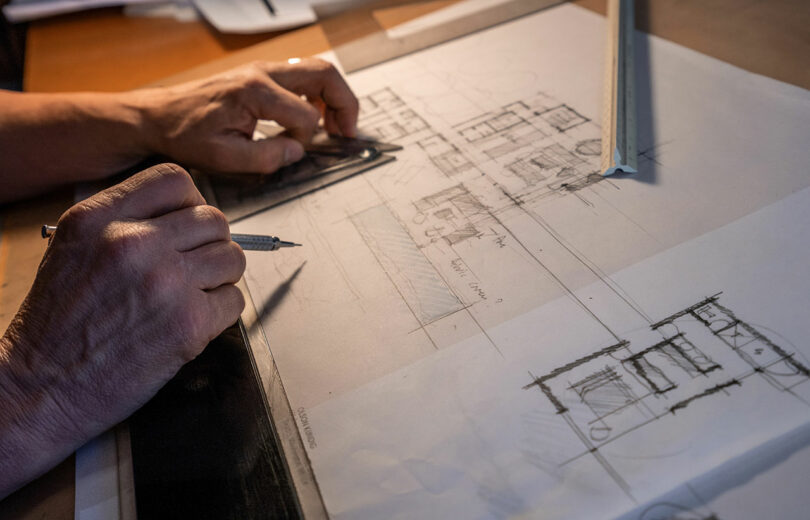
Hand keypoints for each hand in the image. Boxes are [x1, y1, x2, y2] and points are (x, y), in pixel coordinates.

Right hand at [0, 164, 244, 496]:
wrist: (40, 389)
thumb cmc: (55, 325)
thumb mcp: (72, 248)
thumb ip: (124, 220)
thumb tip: (183, 212)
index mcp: (101, 217)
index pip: (175, 179)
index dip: (190, 202)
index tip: (188, 224)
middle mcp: (135, 242)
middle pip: (213, 220)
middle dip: (209, 244)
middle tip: (194, 267)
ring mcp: (167, 282)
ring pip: (232, 258)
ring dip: (220, 277)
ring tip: (193, 295)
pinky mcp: (189, 323)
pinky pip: (234, 300)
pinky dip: (221, 312)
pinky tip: (192, 321)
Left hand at [143, 58, 359, 174]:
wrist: (158, 116)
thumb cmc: (184, 133)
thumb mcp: (222, 157)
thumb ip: (266, 157)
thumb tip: (296, 151)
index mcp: (255, 91)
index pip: (305, 114)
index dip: (305, 139)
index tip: (292, 152)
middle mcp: (262, 73)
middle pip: (325, 74)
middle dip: (345, 104)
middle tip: (350, 132)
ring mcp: (263, 71)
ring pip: (318, 71)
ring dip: (334, 98)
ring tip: (338, 126)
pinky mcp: (261, 76)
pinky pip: (303, 77)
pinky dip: (319, 95)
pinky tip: (316, 117)